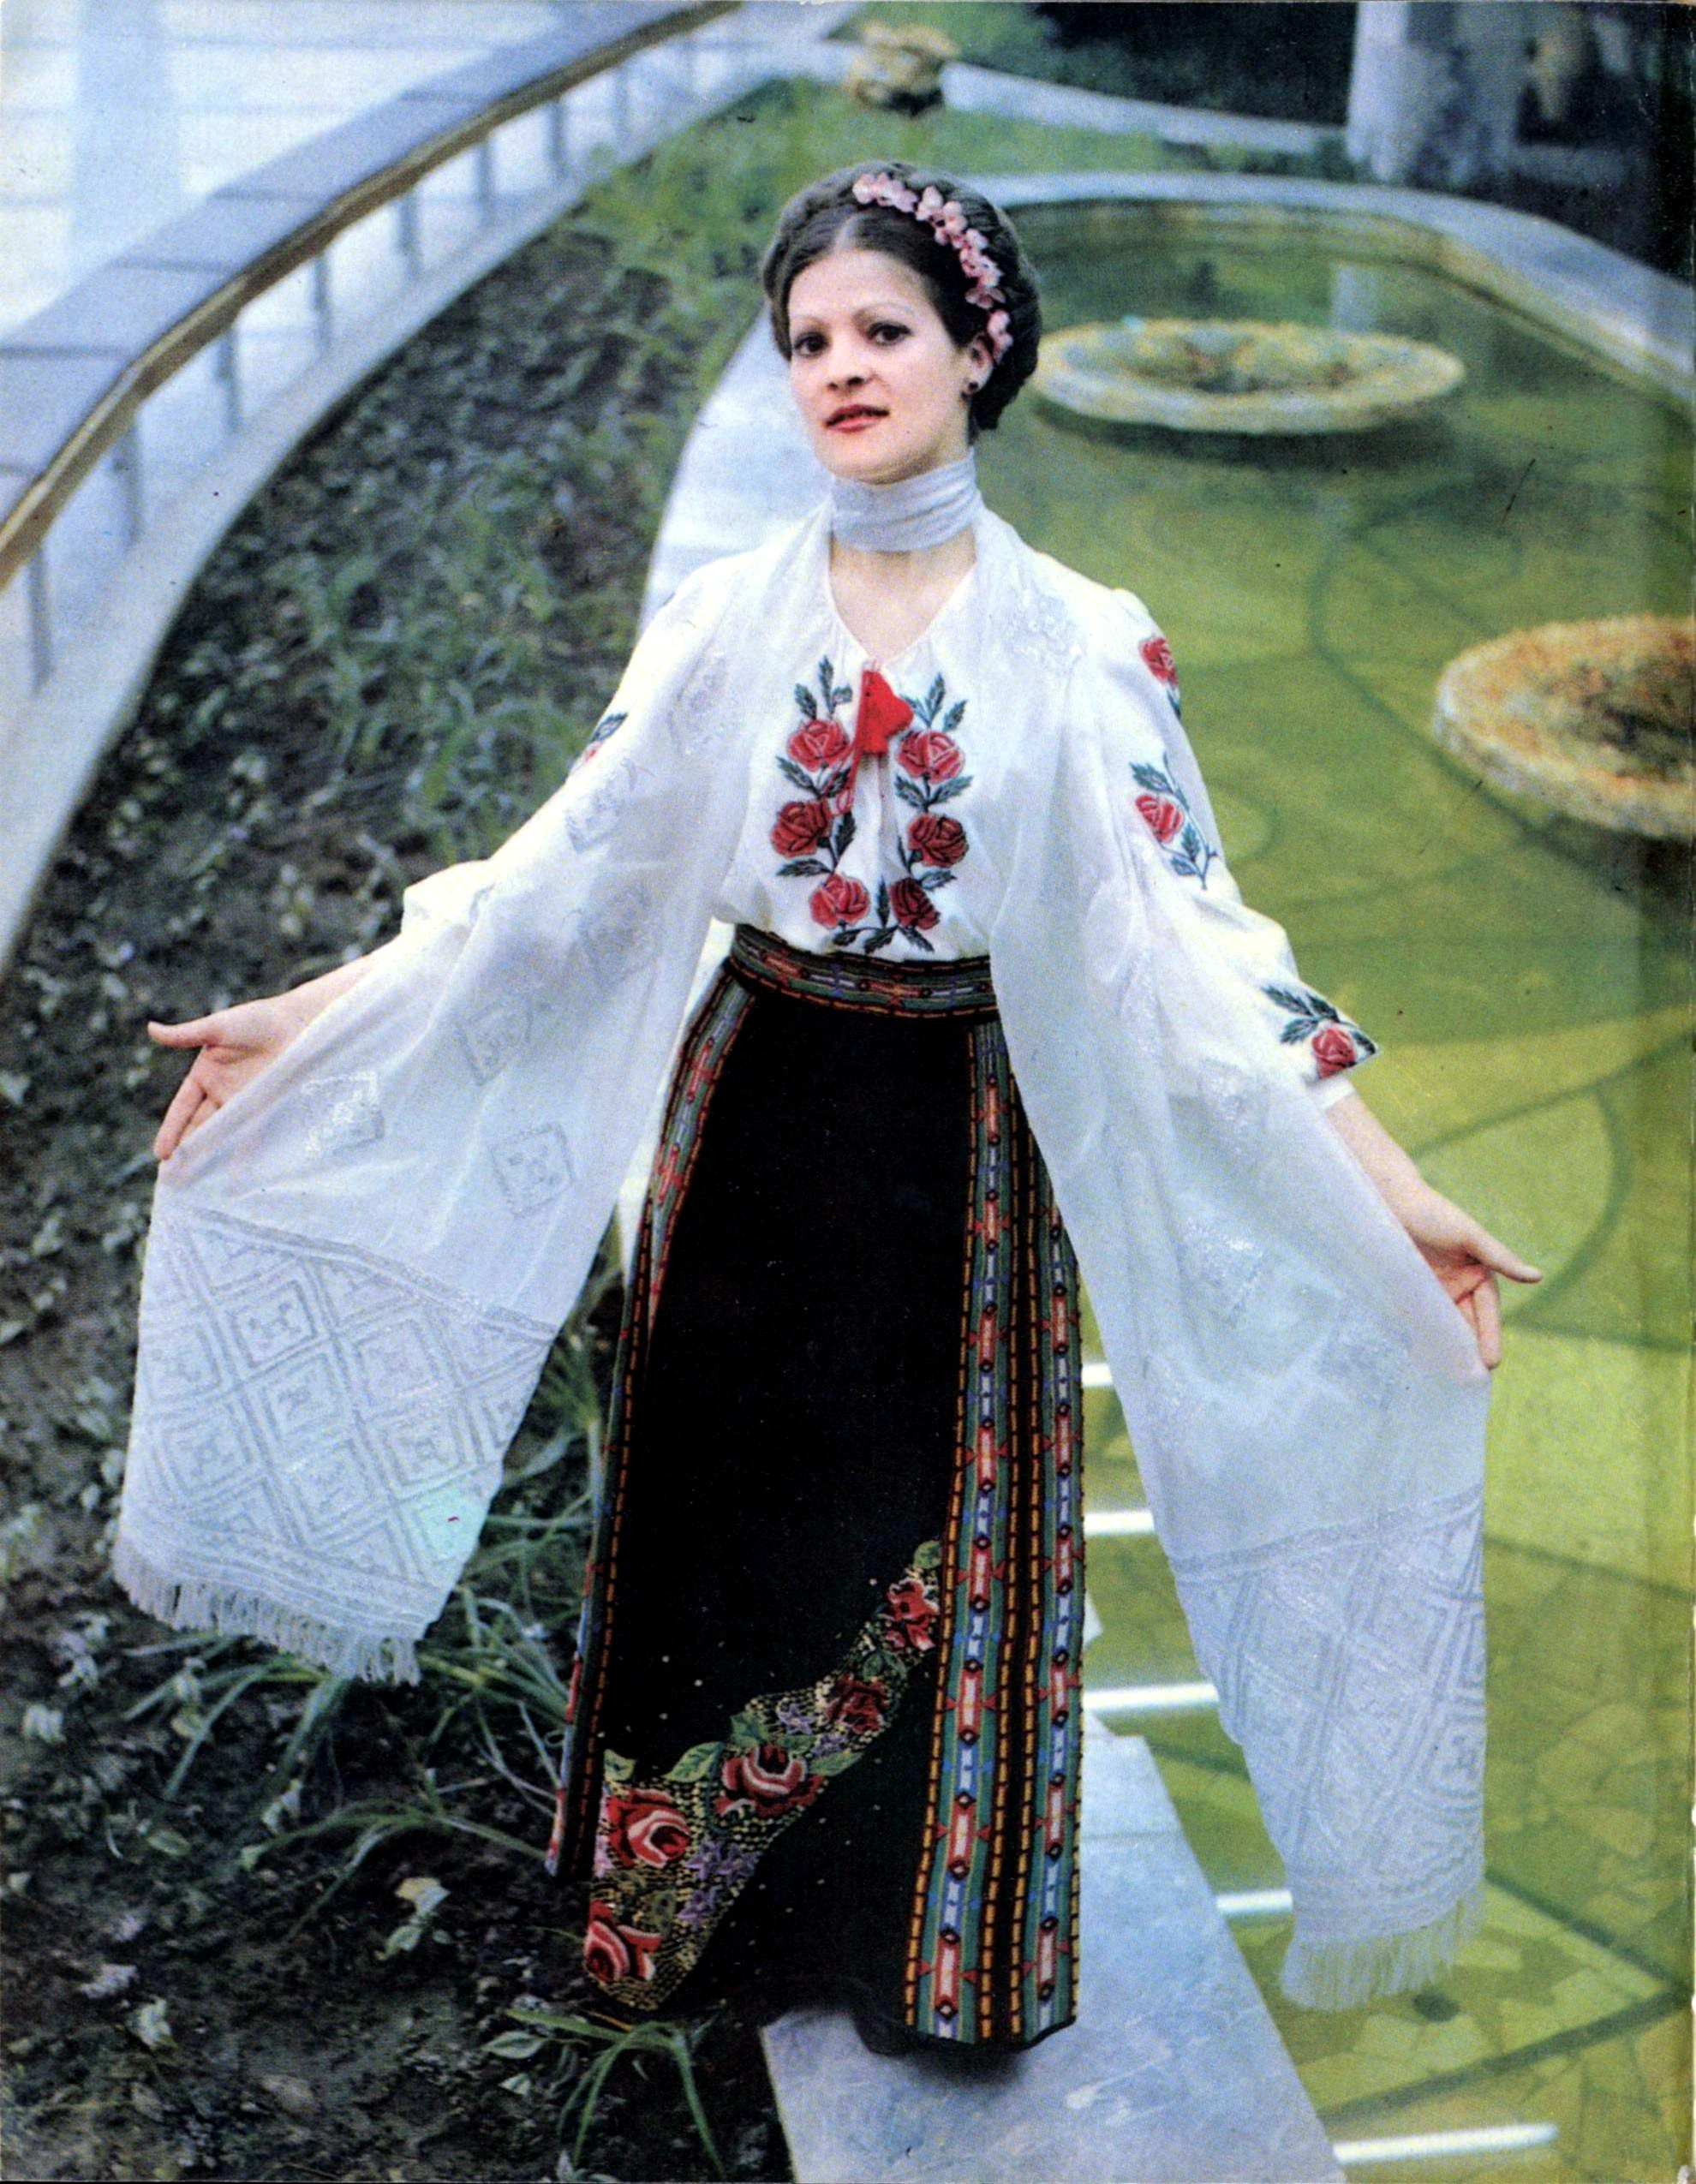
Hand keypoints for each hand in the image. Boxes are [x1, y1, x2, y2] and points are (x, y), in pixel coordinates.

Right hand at [146, 947, 385, 1160]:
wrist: (300, 1023)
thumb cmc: (258, 1020)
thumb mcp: (218, 1027)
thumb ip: (186, 1035)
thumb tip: (150, 1029)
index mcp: (205, 1074)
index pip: (183, 1108)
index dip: (172, 1130)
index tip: (161, 1154)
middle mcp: (223, 1092)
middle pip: (200, 1127)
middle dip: (186, 1152)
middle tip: (172, 1180)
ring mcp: (245, 1102)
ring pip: (222, 1135)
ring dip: (210, 1159)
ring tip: (197, 1186)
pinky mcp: (267, 1108)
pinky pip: (253, 1135)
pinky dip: (245, 1155)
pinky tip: (237, 1177)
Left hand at [1395, 1184, 1542, 1370]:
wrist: (1390, 1200)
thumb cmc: (1434, 1213)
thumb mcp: (1470, 1235)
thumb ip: (1500, 1258)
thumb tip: (1537, 1277)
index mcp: (1478, 1274)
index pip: (1487, 1312)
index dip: (1489, 1336)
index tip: (1491, 1362)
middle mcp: (1458, 1285)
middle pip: (1467, 1323)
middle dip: (1470, 1350)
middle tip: (1470, 1380)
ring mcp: (1434, 1290)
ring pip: (1444, 1325)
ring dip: (1447, 1349)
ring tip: (1448, 1378)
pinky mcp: (1410, 1291)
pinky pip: (1419, 1318)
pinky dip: (1421, 1336)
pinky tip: (1419, 1357)